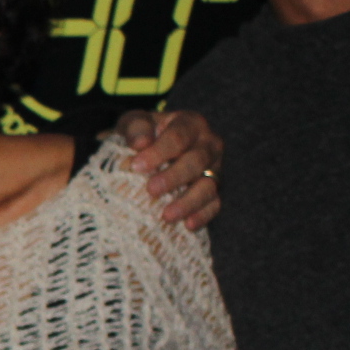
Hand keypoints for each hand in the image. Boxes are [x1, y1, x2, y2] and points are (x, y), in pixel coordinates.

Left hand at [109, 108, 221, 229]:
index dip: (159, 152)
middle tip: (151, 190)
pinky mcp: (215, 191)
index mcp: (190, 123)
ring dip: (189, 202)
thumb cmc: (142, 134)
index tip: (136, 166)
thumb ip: (135, 128)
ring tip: (167, 216)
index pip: (178, 136)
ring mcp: (215, 169)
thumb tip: (140, 143)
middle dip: (174, 177)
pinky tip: (188, 225)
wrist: (151, 150)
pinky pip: (214, 204)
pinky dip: (203, 215)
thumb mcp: (133, 124)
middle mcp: (209, 144)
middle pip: (197, 161)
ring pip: (209, 185)